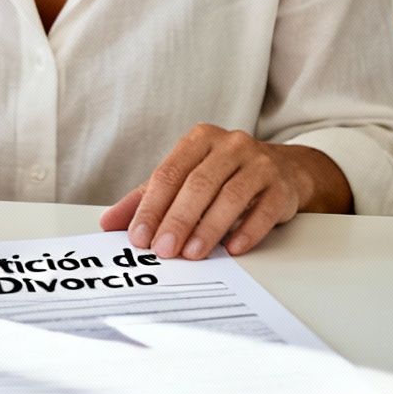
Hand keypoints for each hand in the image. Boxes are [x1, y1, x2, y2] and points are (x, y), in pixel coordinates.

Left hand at [99, 124, 322, 259]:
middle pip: (198, 184)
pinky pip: (264, 209)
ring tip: (192, 253)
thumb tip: (108, 223)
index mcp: (199, 140)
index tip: (139, 236)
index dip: (152, 206)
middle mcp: (230, 145)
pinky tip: (233, 248)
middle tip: (163, 249)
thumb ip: (146, 199)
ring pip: (230, 196)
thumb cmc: (225, 176)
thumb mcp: (184, 180)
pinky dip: (247, 230)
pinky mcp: (282, 186)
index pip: (169, 173)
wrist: (284, 170)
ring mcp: (259, 163)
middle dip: (178, 219)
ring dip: (209, 228)